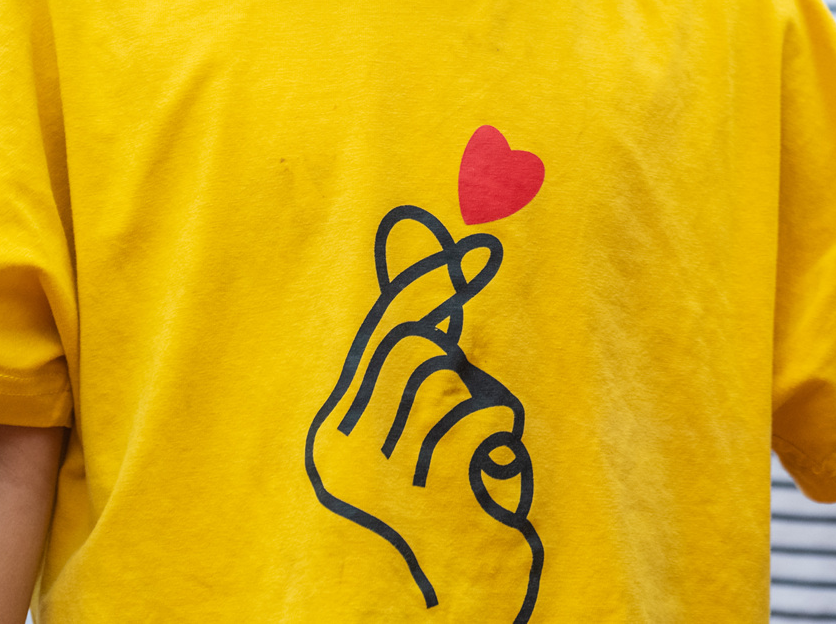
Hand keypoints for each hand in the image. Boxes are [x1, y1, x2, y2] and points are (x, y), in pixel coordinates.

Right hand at [306, 206, 542, 621]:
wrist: (448, 611)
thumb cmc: (446, 523)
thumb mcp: (412, 447)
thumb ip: (414, 379)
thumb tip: (438, 299)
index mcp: (335, 439)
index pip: (375, 339)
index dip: (420, 284)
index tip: (458, 248)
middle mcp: (348, 454)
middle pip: (408, 348)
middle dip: (450, 308)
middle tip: (484, 269)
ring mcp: (387, 475)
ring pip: (449, 382)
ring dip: (484, 403)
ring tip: (485, 443)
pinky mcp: (433, 495)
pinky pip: (482, 420)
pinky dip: (500, 438)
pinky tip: (494, 478)